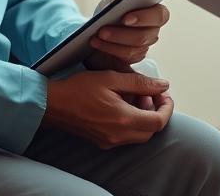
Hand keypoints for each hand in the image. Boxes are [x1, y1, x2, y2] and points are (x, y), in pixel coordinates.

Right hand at [43, 70, 173, 148]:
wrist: (52, 104)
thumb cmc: (79, 88)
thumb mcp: (112, 78)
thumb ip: (140, 83)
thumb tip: (162, 85)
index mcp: (123, 120)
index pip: (158, 121)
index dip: (166, 107)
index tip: (163, 93)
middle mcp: (118, 135)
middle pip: (151, 131)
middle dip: (156, 112)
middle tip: (149, 93)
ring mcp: (109, 141)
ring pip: (139, 135)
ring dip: (144, 117)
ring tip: (135, 97)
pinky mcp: (102, 142)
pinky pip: (126, 137)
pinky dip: (132, 123)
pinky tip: (123, 106)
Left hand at [84, 0, 169, 70]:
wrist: (103, 24)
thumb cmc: (114, 8)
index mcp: (155, 11)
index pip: (160, 15)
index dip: (145, 18)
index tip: (125, 18)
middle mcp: (153, 29)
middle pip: (145, 36)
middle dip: (122, 33)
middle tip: (103, 30)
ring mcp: (145, 44)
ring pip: (133, 48)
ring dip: (112, 41)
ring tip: (98, 35)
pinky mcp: (135, 56)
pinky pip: (124, 57)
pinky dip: (108, 48)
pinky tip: (96, 42)